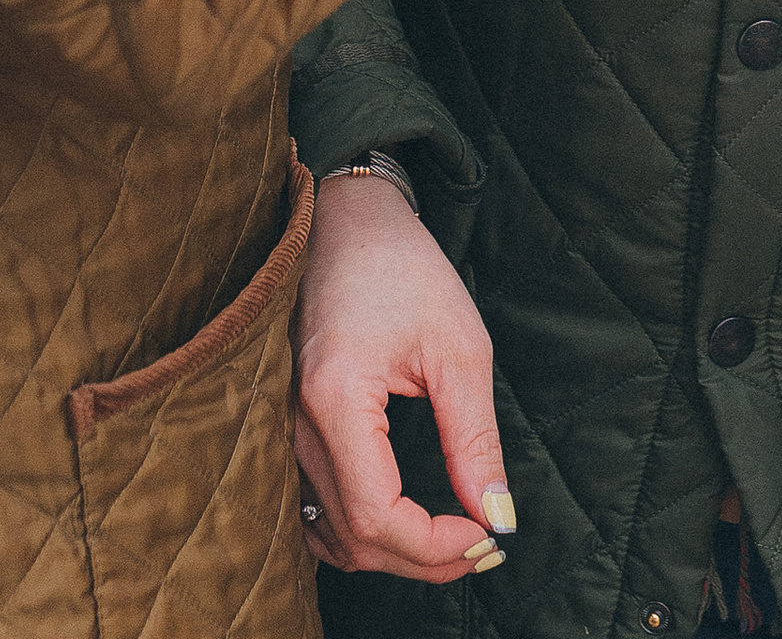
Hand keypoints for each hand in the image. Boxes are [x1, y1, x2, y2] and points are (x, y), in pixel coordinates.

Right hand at [291, 170, 512, 582]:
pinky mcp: (289, 430)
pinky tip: (406, 525)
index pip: (377, 516)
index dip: (433, 545)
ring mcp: (285, 431)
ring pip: (331, 534)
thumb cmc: (404, 269)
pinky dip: (362, 533)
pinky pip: (316, 510)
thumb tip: (496, 516)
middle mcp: (296, 425)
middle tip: (483, 544)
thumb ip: (474, 438)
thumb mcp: (459, 346)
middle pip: (354, 537)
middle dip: (423, 558)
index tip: (484, 536)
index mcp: (335, 400)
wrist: (348, 223)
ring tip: (453, 539)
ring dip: (394, 552)